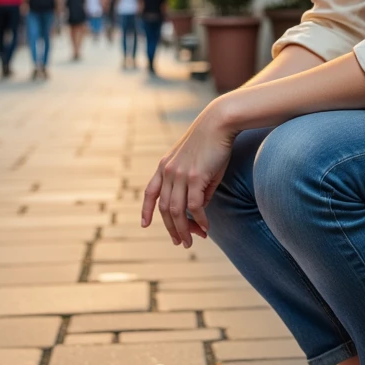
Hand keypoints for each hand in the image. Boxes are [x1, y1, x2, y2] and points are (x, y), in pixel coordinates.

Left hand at [141, 103, 235, 246]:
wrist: (218, 122)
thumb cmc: (211, 142)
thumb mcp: (196, 164)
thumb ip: (194, 186)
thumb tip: (199, 209)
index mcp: (164, 166)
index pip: (150, 192)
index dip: (146, 210)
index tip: (145, 225)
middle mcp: (168, 171)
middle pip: (164, 208)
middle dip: (171, 228)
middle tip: (180, 242)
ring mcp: (180, 174)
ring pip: (177, 211)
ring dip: (183, 229)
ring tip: (190, 242)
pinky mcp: (195, 177)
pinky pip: (195, 206)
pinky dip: (199, 220)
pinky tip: (205, 227)